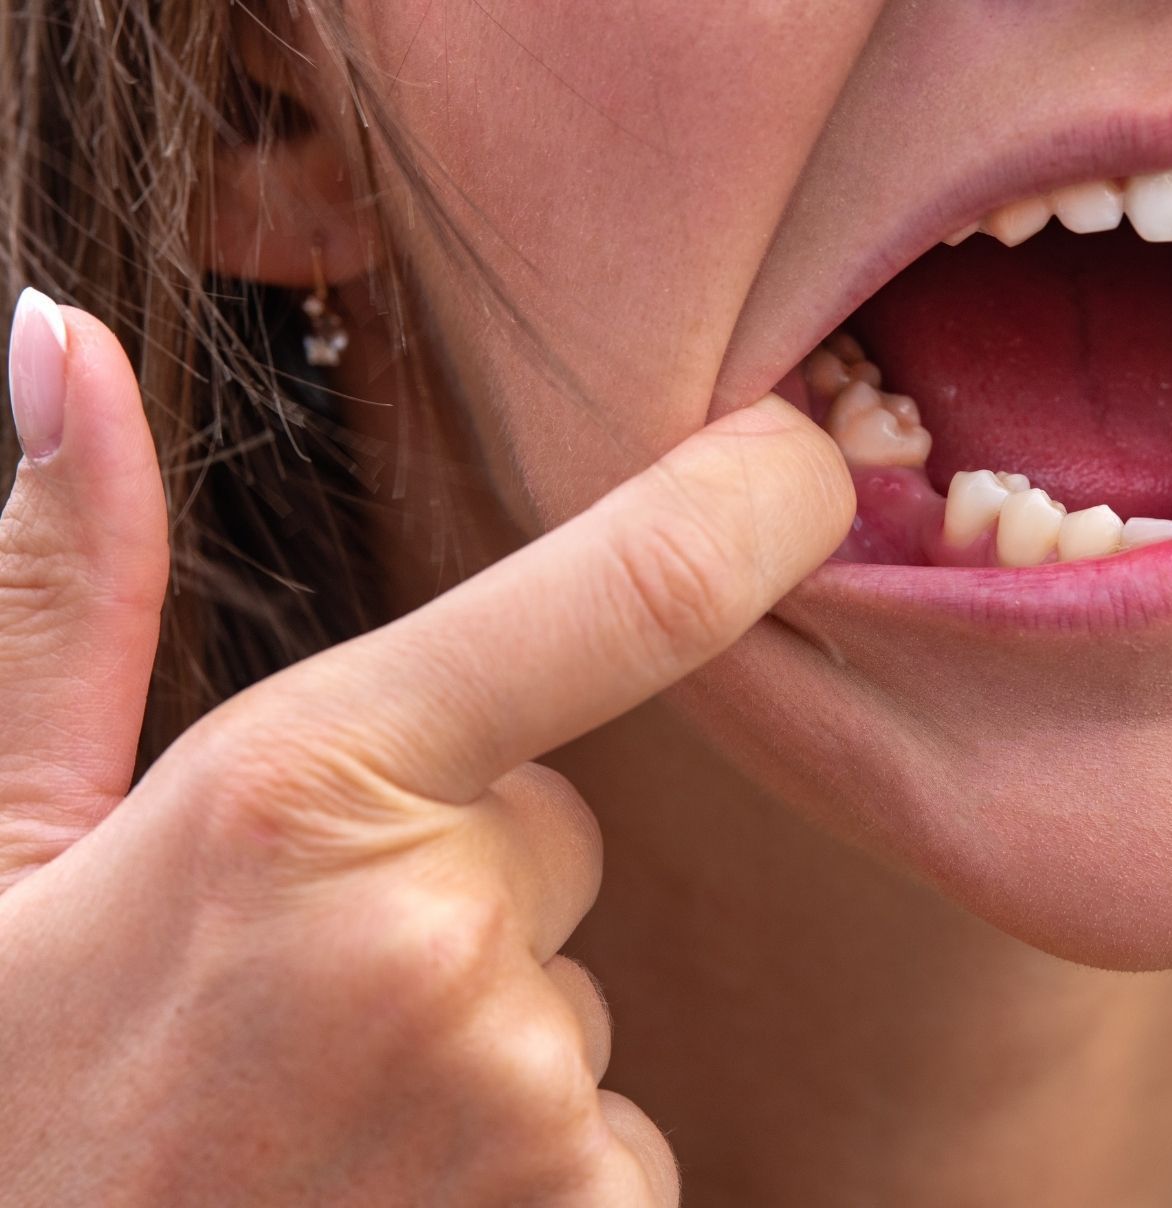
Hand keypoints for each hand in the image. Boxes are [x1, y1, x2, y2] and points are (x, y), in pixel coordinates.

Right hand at [0, 290, 852, 1205]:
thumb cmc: (6, 1091)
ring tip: (307, 1107)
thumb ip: (65, 586)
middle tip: (291, 977)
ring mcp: (523, 1107)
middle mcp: (437, 939)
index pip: (631, 592)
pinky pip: (608, 1139)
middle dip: (463, 869)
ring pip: (573, 993)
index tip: (807, 464)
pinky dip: (523, 1161)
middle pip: (562, 827)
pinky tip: (375, 1195)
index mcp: (302, 791)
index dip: (756, 504)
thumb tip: (60, 334)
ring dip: (478, 1027)